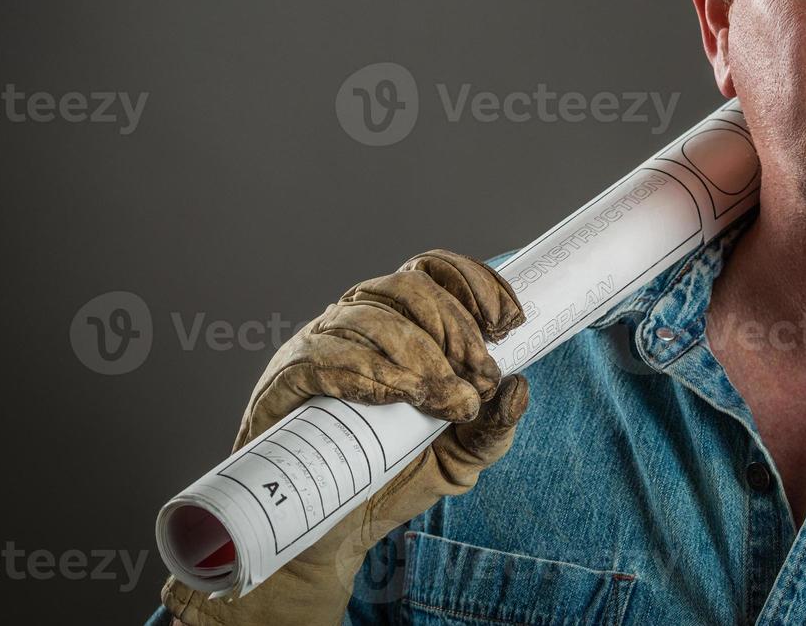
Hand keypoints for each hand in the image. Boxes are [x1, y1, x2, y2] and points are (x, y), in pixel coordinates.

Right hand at [161, 250, 529, 625]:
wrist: (336, 533)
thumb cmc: (396, 479)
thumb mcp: (461, 457)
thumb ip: (494, 427)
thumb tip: (518, 386)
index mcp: (405, 325)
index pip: (436, 272)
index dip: (475, 283)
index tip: (508, 322)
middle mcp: (361, 322)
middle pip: (409, 287)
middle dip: (456, 328)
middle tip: (478, 379)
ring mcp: (321, 346)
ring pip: (370, 317)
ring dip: (418, 355)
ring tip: (444, 400)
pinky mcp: (286, 380)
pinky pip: (323, 356)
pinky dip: (366, 370)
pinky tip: (395, 395)